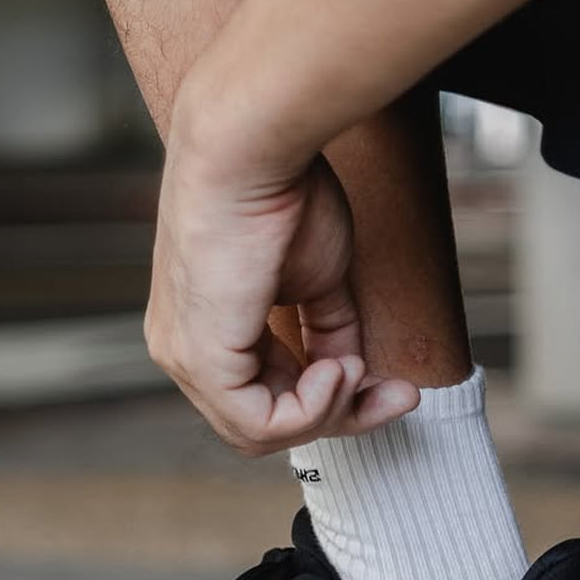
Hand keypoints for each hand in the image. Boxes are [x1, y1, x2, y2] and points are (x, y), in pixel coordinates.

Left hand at [145, 133, 418, 456]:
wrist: (253, 147)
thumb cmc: (283, 191)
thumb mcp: (318, 278)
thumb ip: (329, 331)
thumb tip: (351, 370)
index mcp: (204, 327)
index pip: (267, 398)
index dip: (335, 403)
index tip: (394, 389)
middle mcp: (183, 348)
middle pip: (265, 424)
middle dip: (340, 416)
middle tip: (396, 395)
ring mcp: (185, 356)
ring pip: (261, 433)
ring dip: (328, 411)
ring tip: (354, 368)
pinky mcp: (201, 359)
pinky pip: (258, 424)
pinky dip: (311, 409)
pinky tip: (337, 368)